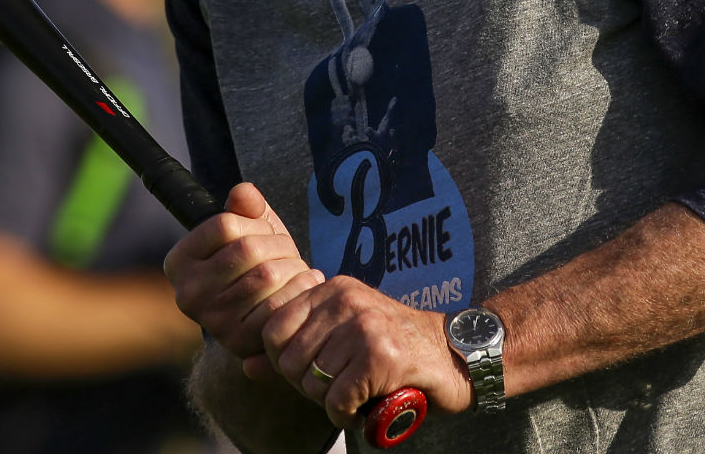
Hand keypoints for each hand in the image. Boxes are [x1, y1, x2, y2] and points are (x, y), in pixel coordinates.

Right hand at [164, 183, 324, 360]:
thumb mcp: (247, 230)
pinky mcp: (239, 340)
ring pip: (267, 275)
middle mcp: (188, 293)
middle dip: (279, 244)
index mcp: (180, 261)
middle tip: (289, 251)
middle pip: (248, 249)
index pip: (225, 224)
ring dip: (294, 266)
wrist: (259, 318)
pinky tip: (305, 285)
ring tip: (297, 267)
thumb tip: (244, 193)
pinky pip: (279, 304)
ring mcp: (212, 319)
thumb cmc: (253, 265)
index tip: (265, 231)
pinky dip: (301, 288)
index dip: (256, 222)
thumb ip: (245, 207)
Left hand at [261, 276, 473, 427]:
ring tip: (355, 395)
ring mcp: (363, 325)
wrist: (458, 356)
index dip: (287, 361)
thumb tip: (246, 367)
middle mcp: (345, 300)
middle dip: (308, 386)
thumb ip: (295, 348)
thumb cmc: (397, 350)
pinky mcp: (380, 356)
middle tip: (339, 388)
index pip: (274, 329)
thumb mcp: (343, 337)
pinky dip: (346, 416)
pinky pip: (337, 400)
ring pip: (312, 383)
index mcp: (332, 289)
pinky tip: (364, 408)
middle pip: (289, 361)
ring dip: (330, 403)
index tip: (317, 370)